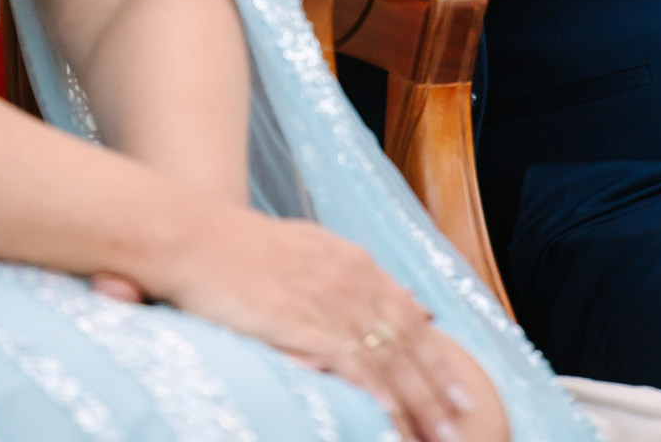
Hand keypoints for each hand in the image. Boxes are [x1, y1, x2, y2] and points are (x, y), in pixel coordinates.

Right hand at [150, 205, 491, 441]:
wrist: (196, 238)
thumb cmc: (240, 248)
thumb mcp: (307, 248)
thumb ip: (350, 273)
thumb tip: (394, 296)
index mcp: (353, 262)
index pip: (408, 315)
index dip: (436, 354)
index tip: (458, 384)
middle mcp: (353, 280)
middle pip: (408, 342)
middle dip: (439, 385)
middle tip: (463, 417)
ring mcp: (333, 302)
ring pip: (389, 362)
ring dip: (418, 403)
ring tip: (439, 435)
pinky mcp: (308, 326)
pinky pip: (354, 370)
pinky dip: (379, 399)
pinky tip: (392, 423)